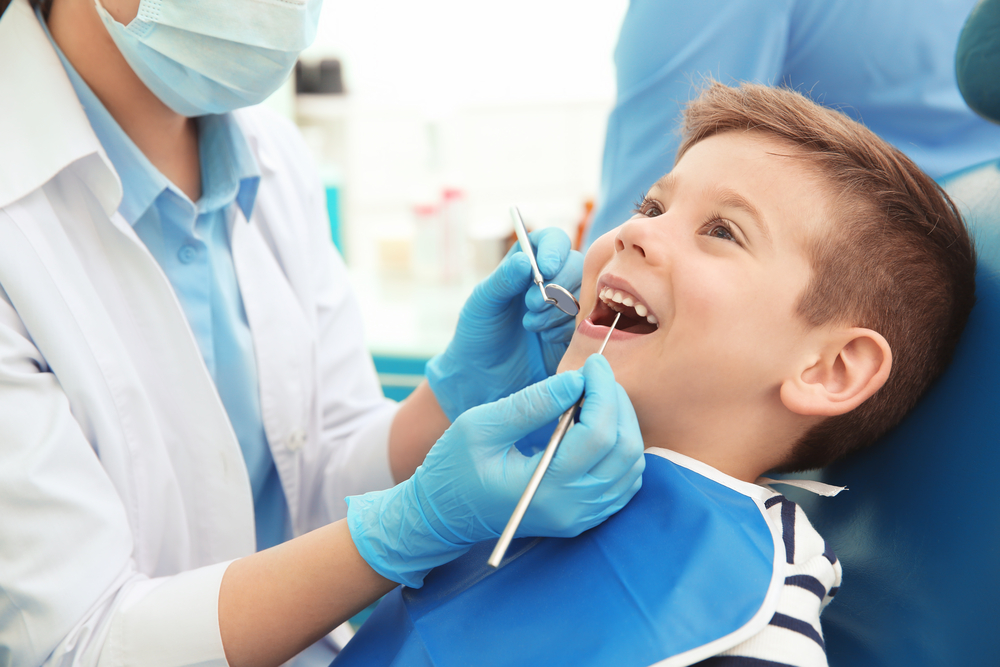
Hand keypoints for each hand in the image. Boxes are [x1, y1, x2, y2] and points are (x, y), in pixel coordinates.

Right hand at [347, 355, 644, 586]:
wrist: (444, 516)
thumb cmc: (453, 468)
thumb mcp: (480, 426)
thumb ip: (531, 404)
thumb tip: (576, 381)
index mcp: (545, 488)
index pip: (598, 435)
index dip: (602, 392)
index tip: (592, 363)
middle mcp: (572, 509)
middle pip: (624, 450)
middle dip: (617, 403)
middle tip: (596, 376)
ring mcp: (581, 517)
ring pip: (631, 466)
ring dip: (623, 424)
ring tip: (596, 397)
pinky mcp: (583, 517)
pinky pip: (624, 482)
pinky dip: (622, 449)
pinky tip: (598, 426)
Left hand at [425, 227, 583, 420]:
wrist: (483, 378)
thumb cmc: (478, 334)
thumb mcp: (482, 303)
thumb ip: (503, 280)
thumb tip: (524, 260)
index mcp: (527, 263)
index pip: (553, 241)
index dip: (554, 250)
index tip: (545, 268)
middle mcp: (551, 280)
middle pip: (576, 265)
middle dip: (556, 285)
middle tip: (531, 304)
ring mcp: (566, 306)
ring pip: (583, 294)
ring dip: (558, 309)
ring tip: (531, 325)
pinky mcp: (576, 332)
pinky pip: (586, 322)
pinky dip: (566, 328)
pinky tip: (546, 338)